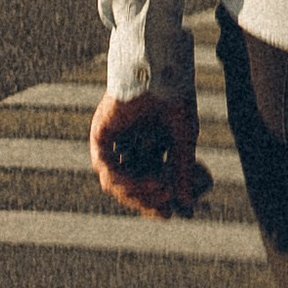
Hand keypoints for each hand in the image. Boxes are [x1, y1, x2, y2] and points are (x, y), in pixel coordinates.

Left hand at [89, 89, 206, 219]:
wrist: (162, 72)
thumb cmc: (175, 99)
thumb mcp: (183, 140)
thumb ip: (182, 170)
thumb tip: (186, 203)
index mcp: (147, 147)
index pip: (146, 184)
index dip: (155, 201)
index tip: (169, 214)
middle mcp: (128, 147)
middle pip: (130, 187)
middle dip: (147, 201)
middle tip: (165, 209)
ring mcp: (113, 142)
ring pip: (117, 183)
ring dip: (138, 192)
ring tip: (161, 190)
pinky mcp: (101, 135)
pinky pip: (105, 167)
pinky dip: (122, 179)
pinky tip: (138, 183)